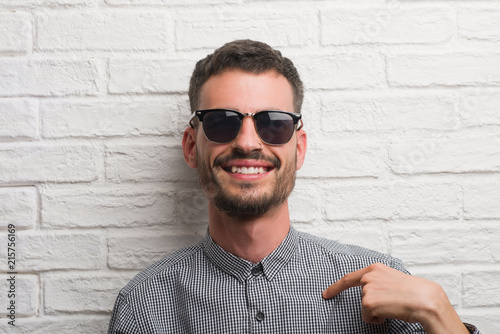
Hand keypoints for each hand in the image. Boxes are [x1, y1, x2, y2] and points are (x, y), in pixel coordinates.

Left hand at [322, 263, 468, 333]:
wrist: (425, 299)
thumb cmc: (415, 291)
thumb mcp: (393, 279)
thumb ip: (378, 281)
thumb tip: (369, 291)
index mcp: (375, 269)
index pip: (350, 278)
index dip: (336, 287)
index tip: (326, 293)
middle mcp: (368, 277)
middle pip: (361, 298)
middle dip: (372, 306)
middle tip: (391, 304)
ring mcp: (367, 289)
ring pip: (365, 308)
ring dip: (377, 312)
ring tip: (394, 306)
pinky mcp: (368, 302)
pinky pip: (367, 317)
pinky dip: (377, 319)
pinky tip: (390, 313)